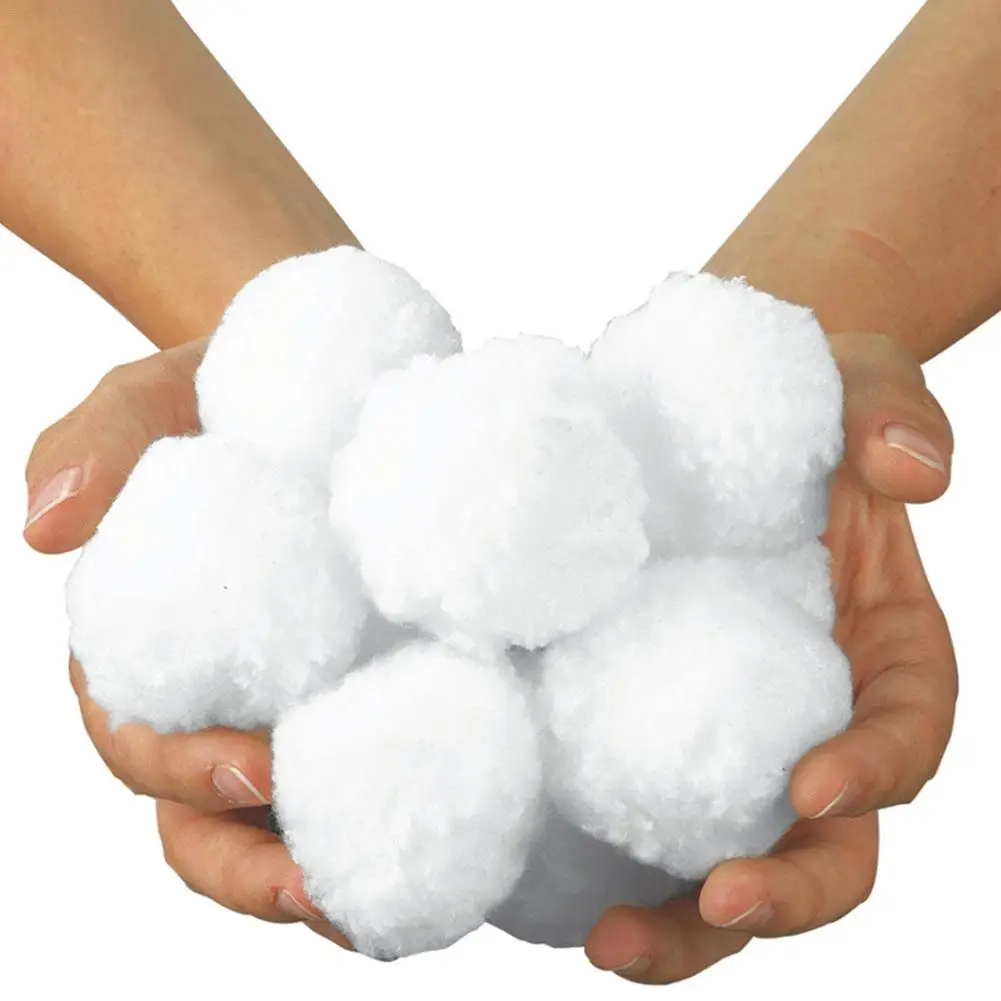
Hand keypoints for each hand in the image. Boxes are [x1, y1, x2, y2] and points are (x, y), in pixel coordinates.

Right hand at [23, 339, 351, 950]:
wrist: (331, 386)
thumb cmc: (233, 400)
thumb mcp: (163, 398)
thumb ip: (103, 441)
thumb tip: (48, 523)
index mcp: (161, 647)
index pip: (144, 739)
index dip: (183, 770)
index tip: (254, 769)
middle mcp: (222, 697)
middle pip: (206, 817)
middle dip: (251, 862)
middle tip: (316, 879)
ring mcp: (299, 711)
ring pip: (283, 833)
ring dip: (320, 882)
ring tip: (378, 908)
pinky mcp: (378, 703)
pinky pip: (374, 789)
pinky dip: (395, 833)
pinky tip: (448, 856)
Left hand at [584, 330, 957, 982]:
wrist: (709, 411)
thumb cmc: (801, 406)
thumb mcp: (855, 385)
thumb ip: (892, 416)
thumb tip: (915, 471)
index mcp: (882, 657)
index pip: (905, 736)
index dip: (875, 773)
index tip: (816, 788)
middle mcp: (811, 716)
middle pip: (828, 845)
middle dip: (783, 893)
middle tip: (716, 905)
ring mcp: (729, 736)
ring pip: (729, 856)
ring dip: (684, 923)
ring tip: (611, 944)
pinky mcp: (649, 728)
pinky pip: (641, 810)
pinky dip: (606, 862)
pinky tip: (550, 888)